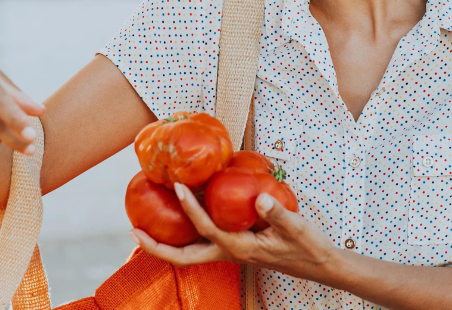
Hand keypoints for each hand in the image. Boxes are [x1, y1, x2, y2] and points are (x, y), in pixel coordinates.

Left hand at [130, 183, 338, 281]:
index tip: (179, 187)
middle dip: (155, 247)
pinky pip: (202, 242)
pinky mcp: (235, 246)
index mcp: (239, 248)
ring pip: (189, 252)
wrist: (319, 264)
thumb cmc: (308, 246)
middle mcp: (229, 253)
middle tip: (133, 229)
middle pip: (183, 257)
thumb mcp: (297, 228)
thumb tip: (261, 198)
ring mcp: (230, 251)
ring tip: (144, 223)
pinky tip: (183, 214)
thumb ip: (278, 214)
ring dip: (165, 242)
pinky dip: (186, 232)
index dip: (190, 208)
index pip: (206, 229)